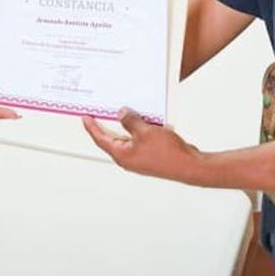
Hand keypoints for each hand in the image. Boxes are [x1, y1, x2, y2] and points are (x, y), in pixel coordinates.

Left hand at [82, 108, 202, 182]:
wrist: (188, 165)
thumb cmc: (167, 154)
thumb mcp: (145, 131)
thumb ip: (130, 121)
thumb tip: (122, 114)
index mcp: (122, 155)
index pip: (101, 139)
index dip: (92, 128)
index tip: (85, 118)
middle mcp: (129, 158)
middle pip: (114, 138)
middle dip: (110, 123)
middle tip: (104, 110)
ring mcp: (140, 157)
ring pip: (129, 137)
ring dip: (129, 124)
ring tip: (129, 111)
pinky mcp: (150, 154)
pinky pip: (141, 138)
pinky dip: (140, 128)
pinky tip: (145, 119)